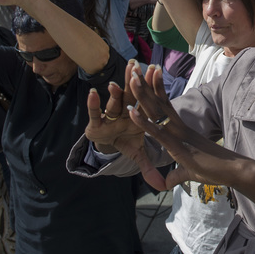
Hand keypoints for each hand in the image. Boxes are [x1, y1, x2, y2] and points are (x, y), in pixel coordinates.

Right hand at [84, 60, 164, 189]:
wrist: (106, 141)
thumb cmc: (124, 139)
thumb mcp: (137, 152)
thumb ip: (149, 166)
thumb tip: (162, 186)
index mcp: (138, 117)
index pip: (146, 101)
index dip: (151, 87)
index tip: (155, 71)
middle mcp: (124, 113)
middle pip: (130, 96)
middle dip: (133, 82)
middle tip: (136, 67)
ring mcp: (110, 117)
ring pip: (113, 102)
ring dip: (115, 91)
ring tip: (115, 83)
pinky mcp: (96, 123)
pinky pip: (95, 113)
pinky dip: (93, 104)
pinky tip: (92, 93)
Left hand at [127, 63, 249, 190]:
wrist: (234, 170)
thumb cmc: (216, 170)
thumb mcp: (190, 173)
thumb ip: (176, 175)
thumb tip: (166, 183)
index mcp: (181, 131)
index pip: (165, 106)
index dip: (155, 91)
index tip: (145, 76)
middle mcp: (179, 128)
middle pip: (158, 103)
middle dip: (145, 86)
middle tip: (133, 67)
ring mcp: (178, 135)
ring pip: (156, 112)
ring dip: (142, 95)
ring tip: (131, 78)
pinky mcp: (178, 147)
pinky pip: (157, 131)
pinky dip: (144, 121)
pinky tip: (132, 111)